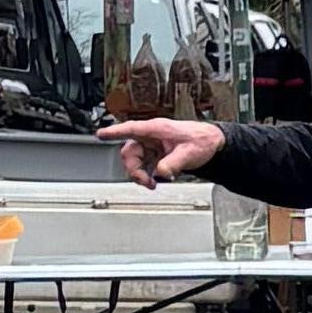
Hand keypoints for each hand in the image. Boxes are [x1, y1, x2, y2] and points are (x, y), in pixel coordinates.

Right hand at [109, 118, 225, 184]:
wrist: (211, 143)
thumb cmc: (201, 140)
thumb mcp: (188, 153)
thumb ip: (173, 164)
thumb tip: (161, 173)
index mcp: (157, 130)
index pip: (131, 129)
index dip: (115, 132)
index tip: (100, 134)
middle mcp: (151, 137)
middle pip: (130, 152)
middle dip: (134, 169)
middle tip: (146, 181)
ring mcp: (152, 146)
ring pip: (135, 161)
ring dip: (140, 174)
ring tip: (152, 183)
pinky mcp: (156, 155)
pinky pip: (143, 166)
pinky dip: (146, 175)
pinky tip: (156, 180)